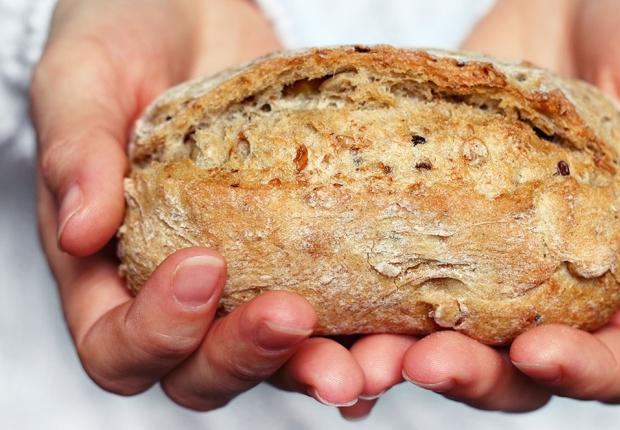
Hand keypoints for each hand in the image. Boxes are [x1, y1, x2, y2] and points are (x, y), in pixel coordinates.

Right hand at [32, 0, 367, 410]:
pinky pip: (335, 317)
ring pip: (278, 360)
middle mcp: (181, 295)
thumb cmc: (126, 44)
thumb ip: (76, 153)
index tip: (203, 265)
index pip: (118, 345)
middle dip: (247, 357)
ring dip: (320, 368)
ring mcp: (249, 283)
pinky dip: (365, 335)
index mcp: (109, 273)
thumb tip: (82, 231)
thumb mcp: (84, 81)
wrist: (198, 15)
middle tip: (293, 316)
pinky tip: (399, 333)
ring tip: (366, 361)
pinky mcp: (307, 260)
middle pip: (202, 372)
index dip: (157, 332)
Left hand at [338, 0, 619, 418]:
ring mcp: (490, 254)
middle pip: (521, 367)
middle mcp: (557, 278)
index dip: (584, 370)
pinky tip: (329, 302)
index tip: (537, 349)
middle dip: (476, 375)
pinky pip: (400, 271)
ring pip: (451, 333)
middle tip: (426, 360)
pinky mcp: (436, 217)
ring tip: (366, 355)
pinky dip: (367, 299)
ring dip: (405, 355)